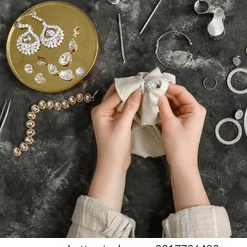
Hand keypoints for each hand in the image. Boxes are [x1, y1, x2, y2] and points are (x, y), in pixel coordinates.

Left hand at [89, 84, 140, 210]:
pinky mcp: (118, 122)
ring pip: (122, 102)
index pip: (116, 94)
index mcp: (100, 110)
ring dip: (133, 97)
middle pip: (118, 95)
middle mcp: (103, 111)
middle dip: (130, 89)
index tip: (143, 81)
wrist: (113, 165)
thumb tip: (138, 91)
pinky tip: (143, 102)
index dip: (129, 87)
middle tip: (145, 84)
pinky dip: (133, 106)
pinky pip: (126, 109)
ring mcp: (110, 116)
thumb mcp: (123, 125)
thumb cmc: (114, 147)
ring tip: (146, 90)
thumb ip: (130, 107)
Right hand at [158, 83, 205, 168]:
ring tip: (150, 95)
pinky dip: (164, 107)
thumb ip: (162, 106)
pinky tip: (155, 104)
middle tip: (150, 88)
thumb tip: (156, 93)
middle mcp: (194, 110)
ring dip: (163, 100)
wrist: (181, 163)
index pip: (181, 92)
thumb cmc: (179, 146)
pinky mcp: (182, 121)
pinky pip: (173, 110)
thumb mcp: (169, 123)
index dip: (168, 86)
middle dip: (164, 93)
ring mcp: (188, 116)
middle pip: (177, 96)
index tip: (155, 83)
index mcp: (196, 109)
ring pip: (174, 103)